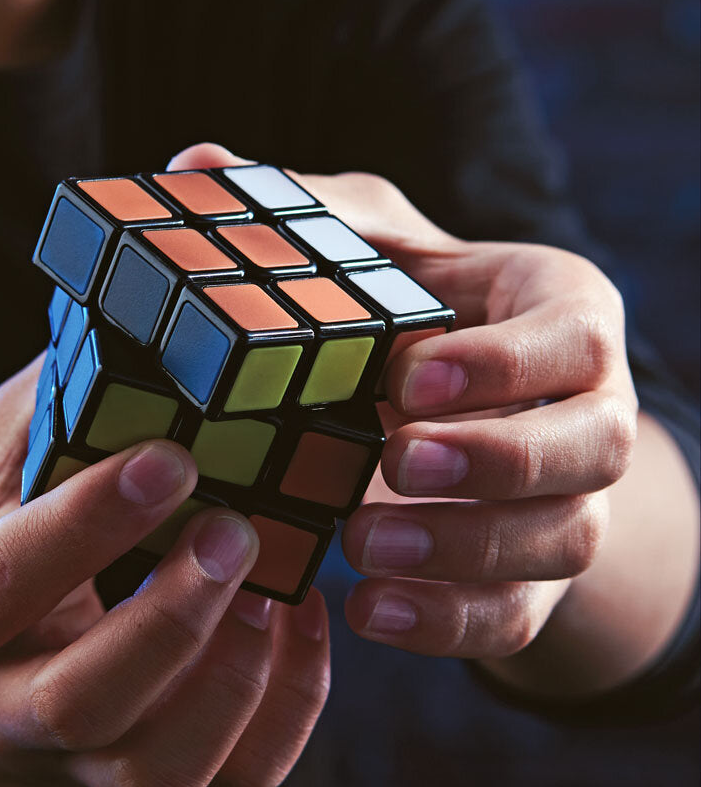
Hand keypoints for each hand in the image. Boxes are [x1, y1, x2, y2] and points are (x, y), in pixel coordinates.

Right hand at [0, 353, 329, 786]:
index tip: (171, 455)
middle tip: (236, 530)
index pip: (6, 582)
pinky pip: (230, 780)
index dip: (89, 523)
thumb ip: (57, 408)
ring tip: (282, 588)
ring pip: (160, 770)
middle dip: (172, 618)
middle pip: (84, 700)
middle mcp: (1, 708)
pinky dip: (287, 708)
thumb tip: (149, 318)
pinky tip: (303, 621)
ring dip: (237, 679)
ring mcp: (76, 767)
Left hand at [167, 143, 636, 663]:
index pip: (572, 338)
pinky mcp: (534, 577)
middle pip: (597, 446)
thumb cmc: (413, 314)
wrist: (460, 415)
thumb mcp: (371, 253)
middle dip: (501, 460)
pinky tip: (371, 612)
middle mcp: (590, 413)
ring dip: (468, 552)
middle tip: (396, 462)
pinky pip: (518, 615)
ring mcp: (571, 502)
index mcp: (564, 318)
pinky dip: (450, 622)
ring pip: (563, 540)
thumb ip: (304, 213)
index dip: (502, 364)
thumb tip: (191, 164)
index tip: (409, 375)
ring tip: (364, 546)